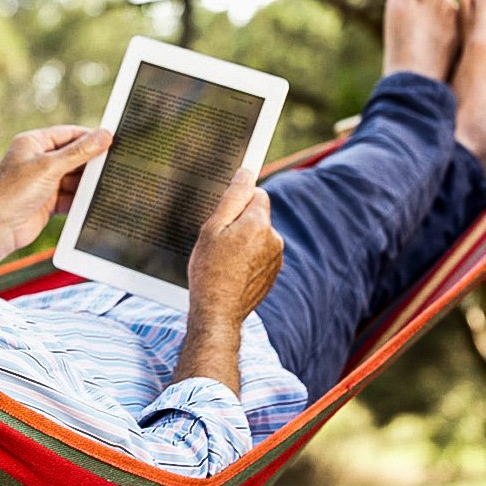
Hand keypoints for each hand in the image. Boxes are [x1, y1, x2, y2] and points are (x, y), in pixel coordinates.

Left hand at [0, 125, 111, 251]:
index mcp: (33, 143)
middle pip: (73, 157)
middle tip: (115, 164)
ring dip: (87, 183)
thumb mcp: (50, 166)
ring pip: (73, 179)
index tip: (112, 139)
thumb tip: (103, 135)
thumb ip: (79, 152)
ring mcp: (42, 182)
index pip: (68, 134)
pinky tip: (95, 201)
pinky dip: (80, 200)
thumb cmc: (14, 191)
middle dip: (91, 162)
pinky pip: (70, 197)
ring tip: (108, 183)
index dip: (89, 137)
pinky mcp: (47, 202)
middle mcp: (38, 161)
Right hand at [174, 169, 282, 394]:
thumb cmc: (209, 270)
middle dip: (240, 222)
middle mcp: (274, 238)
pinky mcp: (273, 274)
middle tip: (217, 241)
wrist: (218, 313)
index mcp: (259, 223)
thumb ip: (232, 198)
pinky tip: (231, 271)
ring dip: (244, 241)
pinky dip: (247, 258)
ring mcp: (276, 258)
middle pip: (258, 215)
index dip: (237, 202)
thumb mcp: (212, 229)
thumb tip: (246, 172)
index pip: (257, 193)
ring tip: (222, 259)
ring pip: (258, 236)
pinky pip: (260, 254)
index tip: (223, 215)